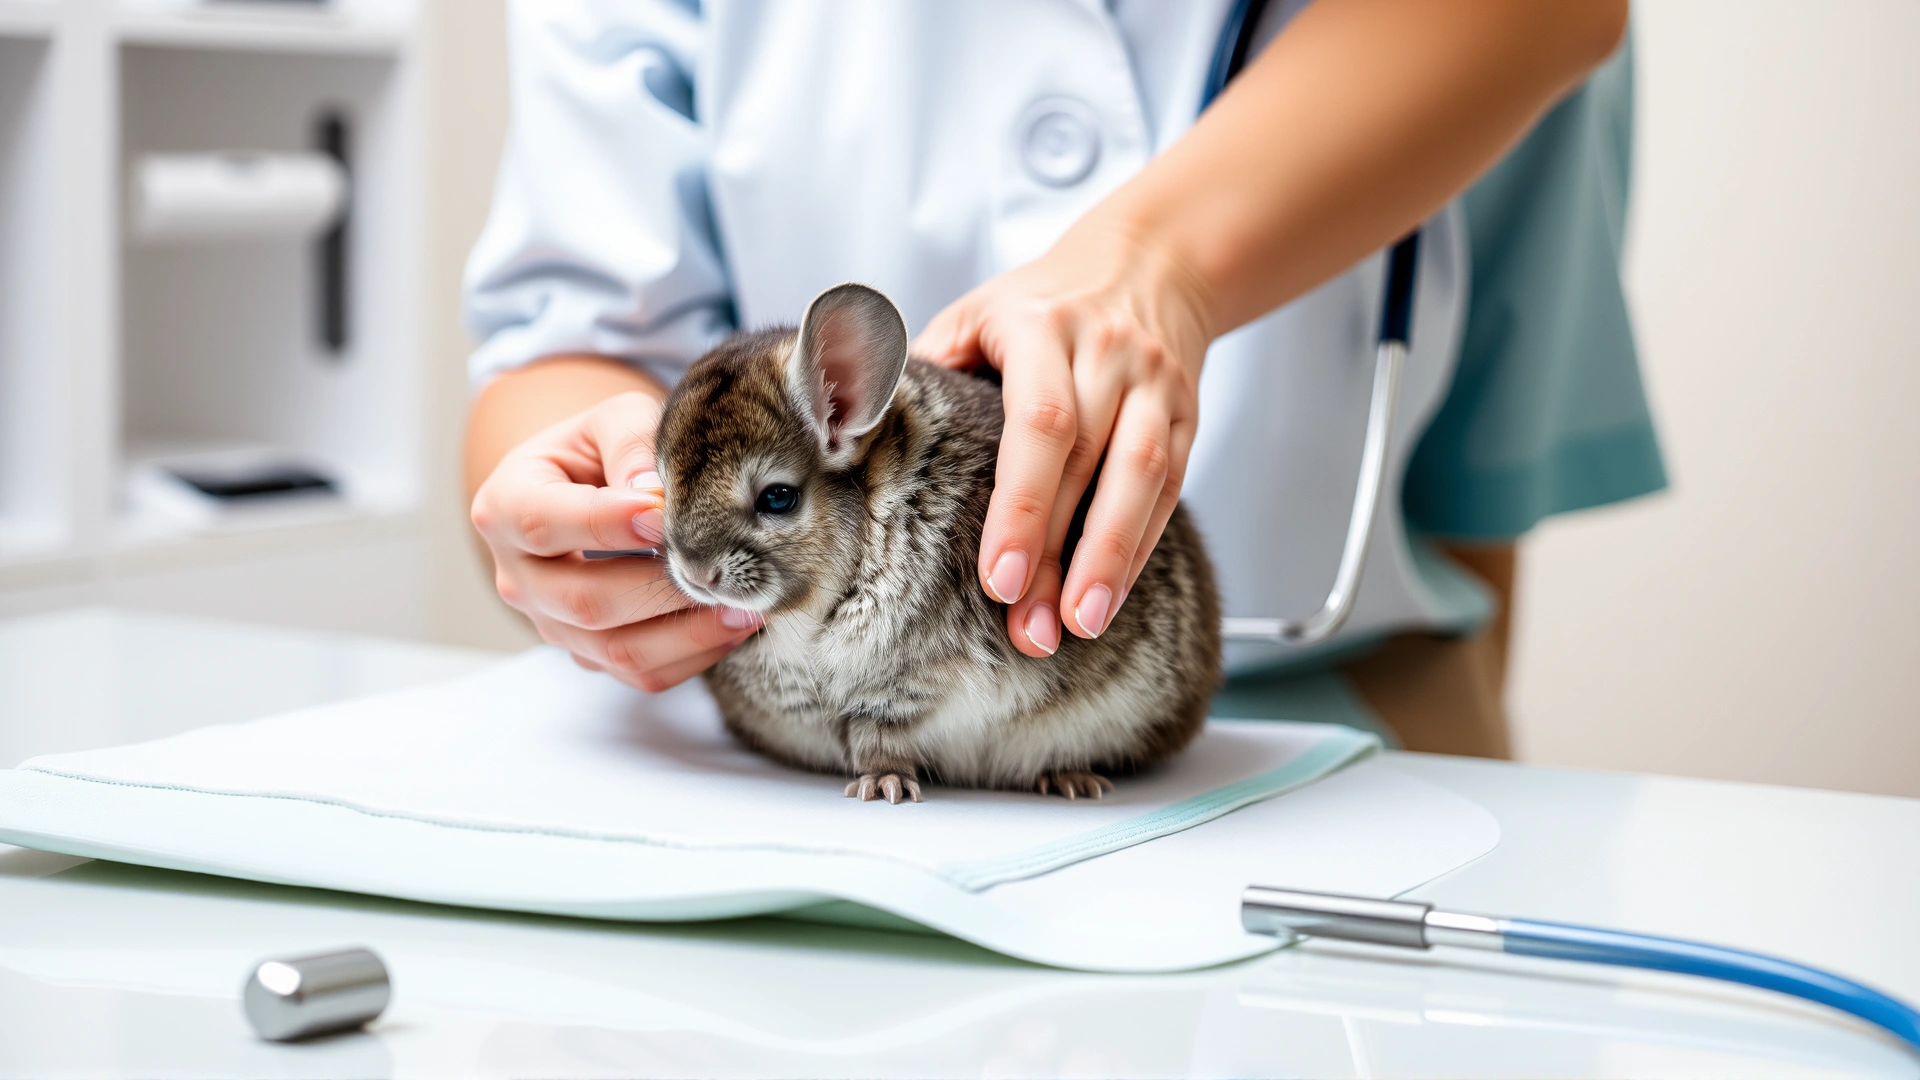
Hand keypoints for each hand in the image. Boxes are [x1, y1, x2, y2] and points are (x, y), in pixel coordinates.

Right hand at [470, 390, 763, 690]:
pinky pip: (640, 673)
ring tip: (744, 607)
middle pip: (585, 601)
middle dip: (661, 590)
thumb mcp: (611, 421)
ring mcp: (551, 623)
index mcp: (504, 506)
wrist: (586, 485)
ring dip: (687, 635)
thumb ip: (630, 443)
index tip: (665, 515)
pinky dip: (692, 656)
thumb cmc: (600, 448)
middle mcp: (517, 576)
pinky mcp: (588, 653)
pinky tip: (732, 626)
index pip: (545, 524)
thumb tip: (654, 494)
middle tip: (723, 569)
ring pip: (617, 650)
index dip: (607, 524)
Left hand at [915, 223, 1212, 657]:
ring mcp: (1155, 384)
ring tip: (1077, 625)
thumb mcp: (975, 314)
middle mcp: (1107, 352)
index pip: (1040, 423)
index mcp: (1042, 326)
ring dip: (1110, 561)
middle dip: (1056, 554)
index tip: (997, 577)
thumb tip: (855, 429)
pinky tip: (1108, 597)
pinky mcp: (1187, 414)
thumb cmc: (1041, 303)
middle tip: (1027, 628)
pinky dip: (1138, 548)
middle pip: (1087, 463)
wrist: (1149, 263)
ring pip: (1141, 480)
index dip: (1022, 505)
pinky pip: (1168, 489)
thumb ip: (925, 371)